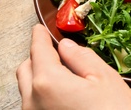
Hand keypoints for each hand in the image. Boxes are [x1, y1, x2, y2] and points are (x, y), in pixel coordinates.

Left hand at [16, 24, 130, 109]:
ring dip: (39, 74)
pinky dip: (42, 92)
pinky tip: (63, 92)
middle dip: (37, 55)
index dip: (39, 36)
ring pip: (27, 88)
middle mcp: (33, 102)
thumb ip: (82, 57)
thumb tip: (67, 46)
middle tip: (55, 49)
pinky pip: (34, 104)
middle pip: (26, 69)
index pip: (38, 51)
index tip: (39, 29)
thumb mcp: (104, 78)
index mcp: (48, 83)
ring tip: (63, 72)